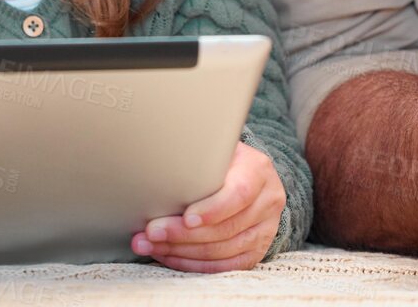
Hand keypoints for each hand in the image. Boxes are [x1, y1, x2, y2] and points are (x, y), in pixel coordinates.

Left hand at [133, 142, 284, 271]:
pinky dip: (194, 264)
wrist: (249, 176)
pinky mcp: (257, 251)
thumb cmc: (222, 161)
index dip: (212, 210)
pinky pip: (225, 266)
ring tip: (150, 246)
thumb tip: (157, 170)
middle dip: (183, 234)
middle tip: (150, 233)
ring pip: (223, 251)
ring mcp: (265, 229)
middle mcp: (267, 201)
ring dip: (182, 252)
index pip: (239, 194)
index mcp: (258, 170)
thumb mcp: (216, 150)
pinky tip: (169, 256)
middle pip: (226, 227)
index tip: (186, 218)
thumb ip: (198, 160)